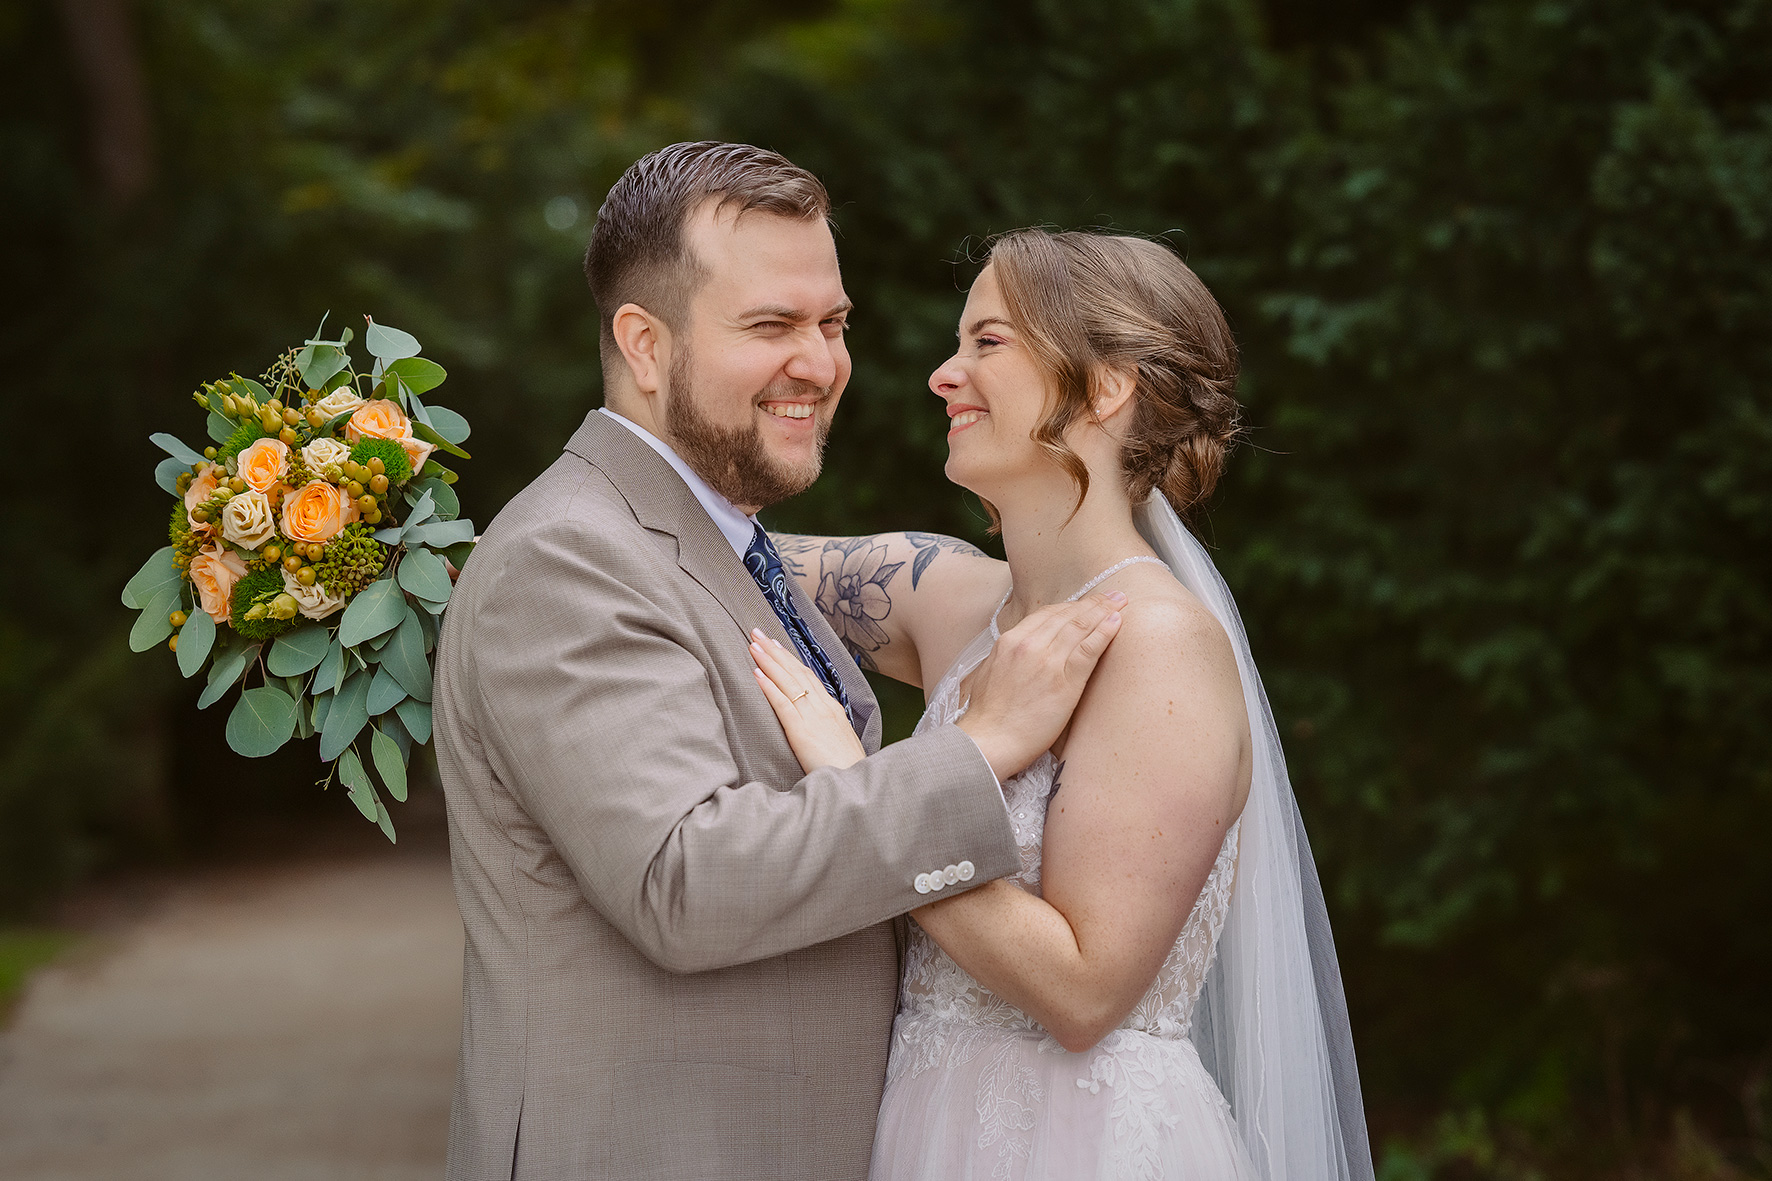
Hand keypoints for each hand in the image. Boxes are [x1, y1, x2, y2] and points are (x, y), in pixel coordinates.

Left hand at [751, 629, 866, 771]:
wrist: (855, 781)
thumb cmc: (847, 767)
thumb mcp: (839, 741)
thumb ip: (825, 728)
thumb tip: (813, 724)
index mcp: (831, 708)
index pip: (807, 676)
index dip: (789, 659)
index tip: (776, 645)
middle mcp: (822, 706)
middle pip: (795, 671)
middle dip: (775, 650)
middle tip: (757, 632)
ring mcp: (812, 716)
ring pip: (787, 681)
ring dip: (768, 661)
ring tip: (753, 644)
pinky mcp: (801, 731)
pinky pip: (782, 703)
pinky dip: (769, 686)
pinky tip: (756, 673)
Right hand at [956, 590, 1125, 780]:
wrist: (988, 740)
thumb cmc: (987, 716)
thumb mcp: (990, 673)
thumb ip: (1010, 656)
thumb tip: (1022, 653)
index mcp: (1010, 641)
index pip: (1046, 615)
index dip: (1070, 607)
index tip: (1085, 603)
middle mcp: (1029, 644)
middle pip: (1066, 615)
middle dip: (1092, 603)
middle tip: (1111, 595)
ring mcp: (1048, 661)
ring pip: (1080, 627)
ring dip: (1104, 611)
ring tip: (1120, 602)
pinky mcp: (1064, 681)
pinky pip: (1089, 649)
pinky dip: (1104, 632)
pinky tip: (1117, 622)